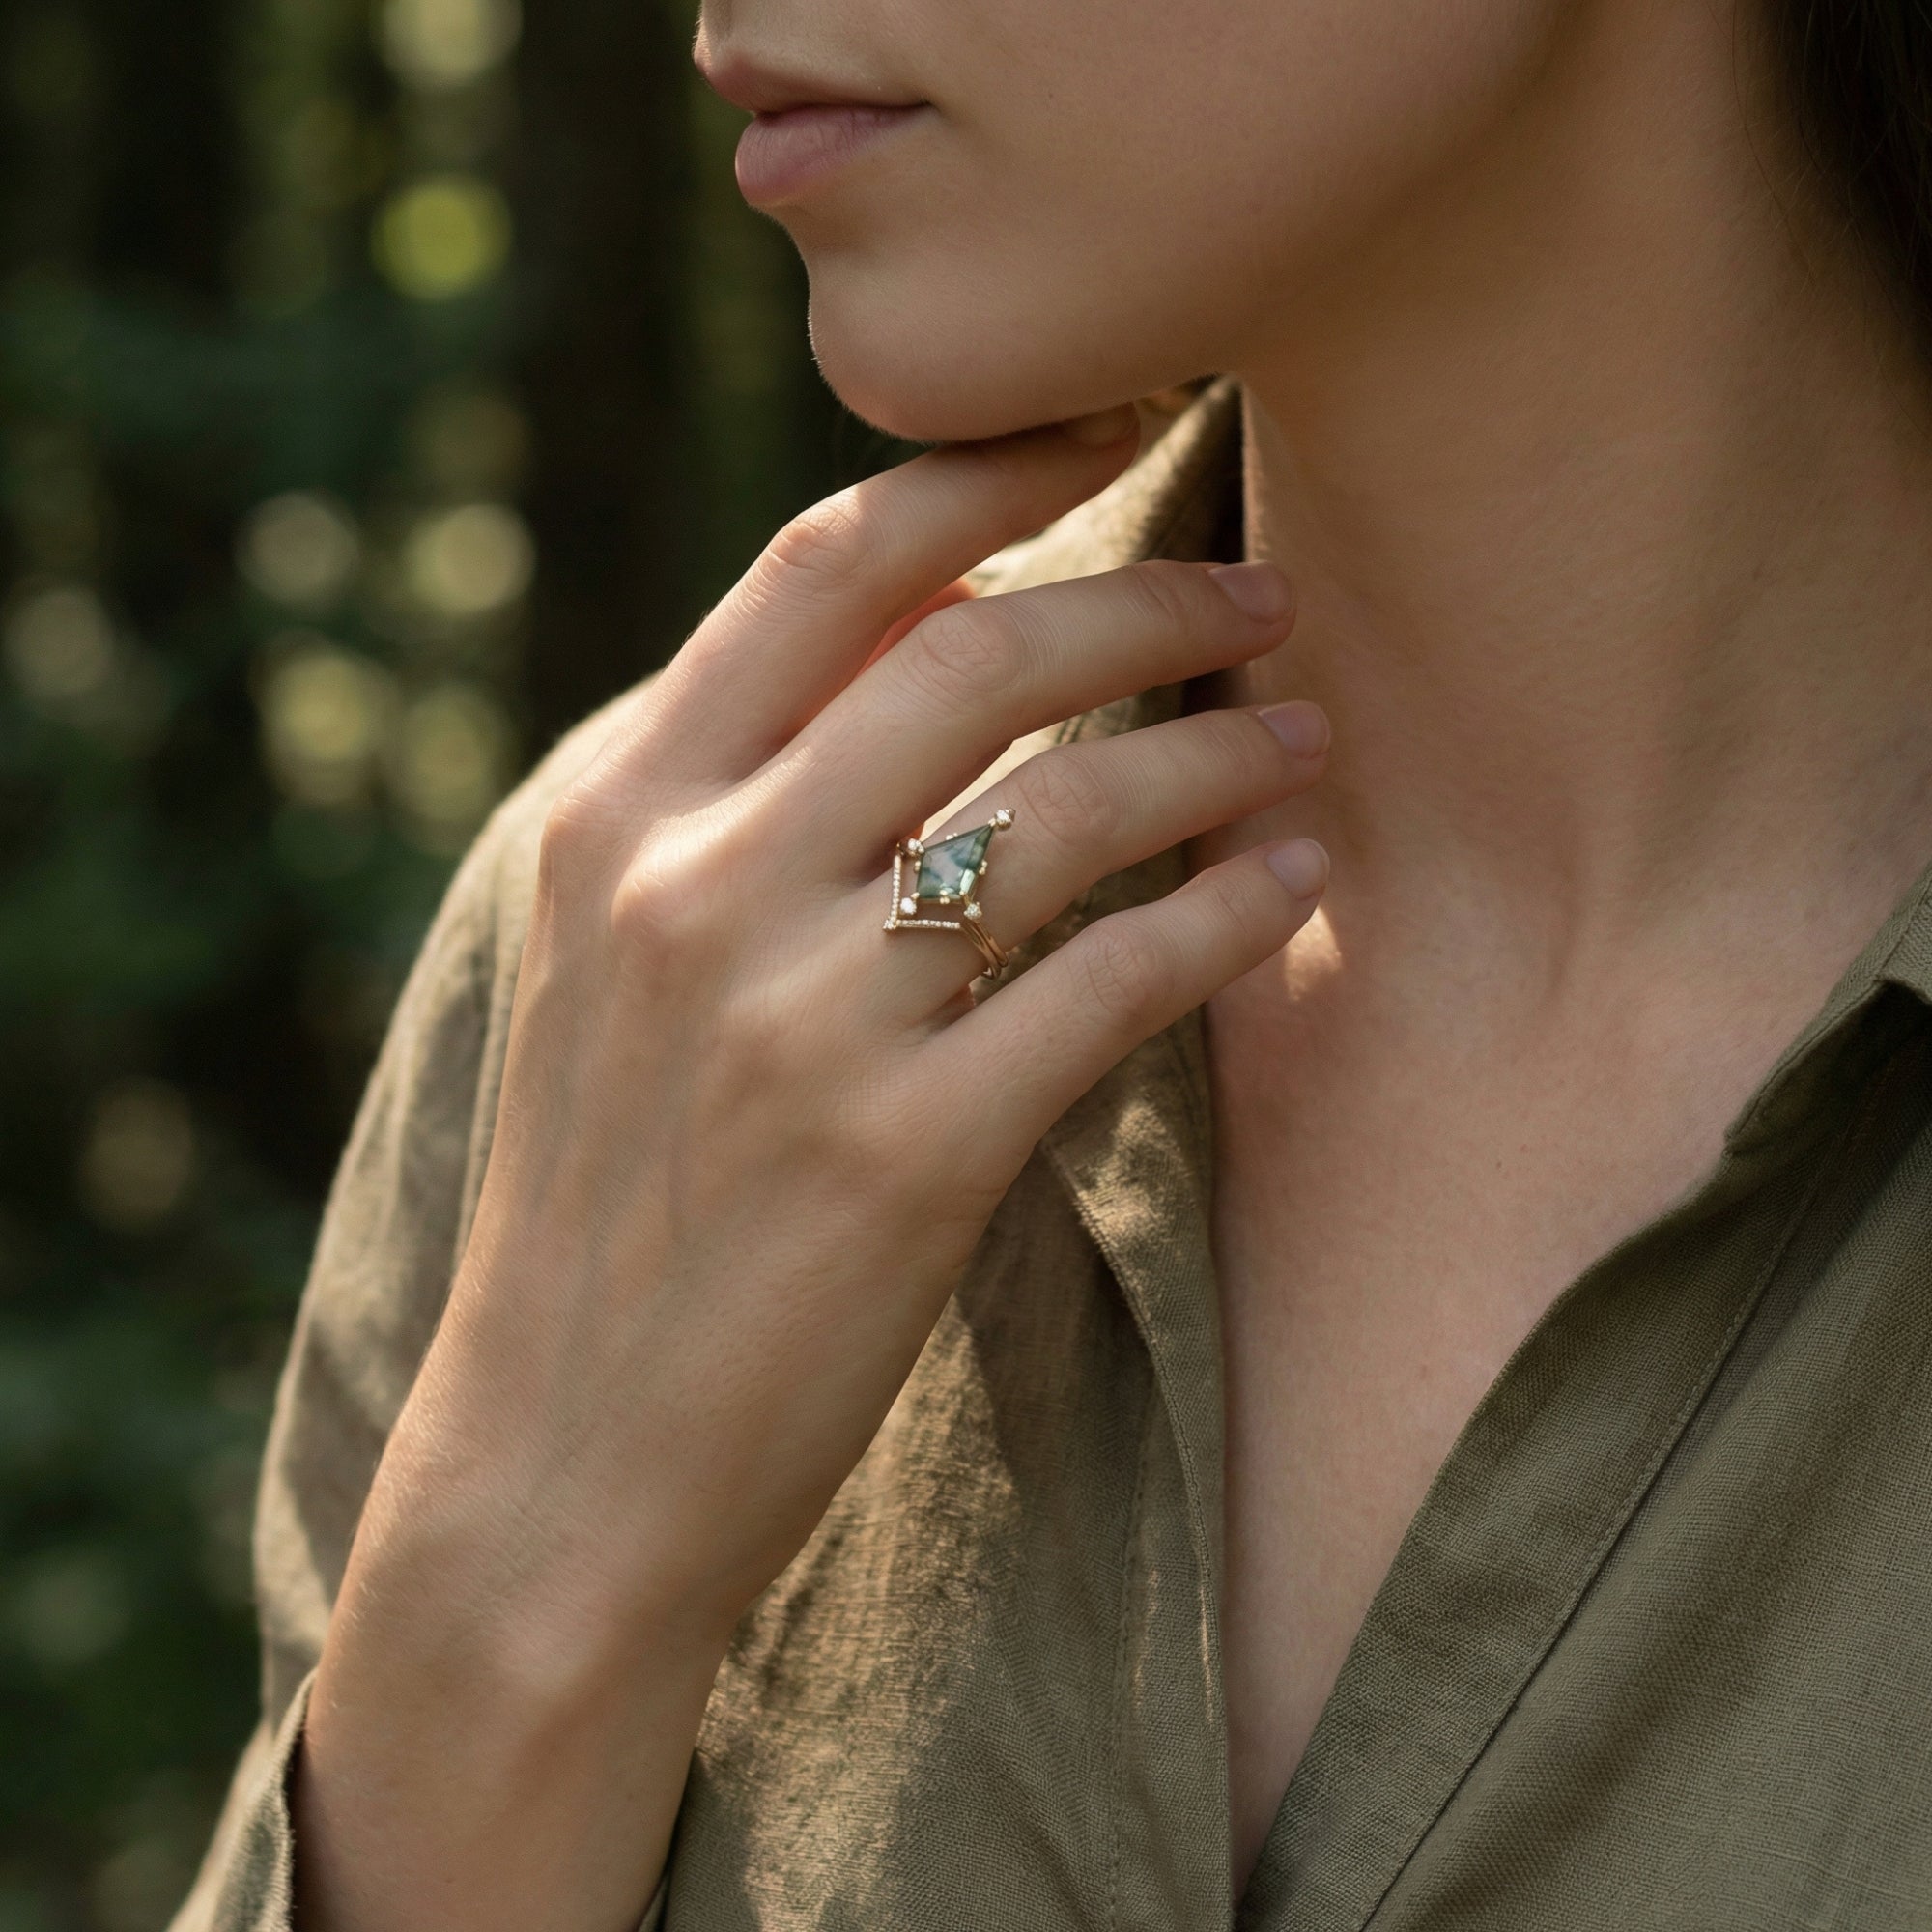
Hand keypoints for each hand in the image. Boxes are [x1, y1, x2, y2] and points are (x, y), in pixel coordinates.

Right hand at [294, 406, 1330, 1931]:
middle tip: (1256, 592)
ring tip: (1301, 736)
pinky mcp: (909, 1155)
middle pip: (975, 652)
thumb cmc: (609, 1201)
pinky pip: (1115, 978)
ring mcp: (804, 1018)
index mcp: (618, 813)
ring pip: (1067, 806)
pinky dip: (1225, 910)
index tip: (1108, 429)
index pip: (824, 565)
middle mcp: (700, 884)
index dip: (987, 472)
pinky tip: (1289, 881)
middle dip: (1146, 595)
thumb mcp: (611, 965)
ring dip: (1216, 751)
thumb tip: (923, 641)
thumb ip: (732, 802)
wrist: (567, 1459)